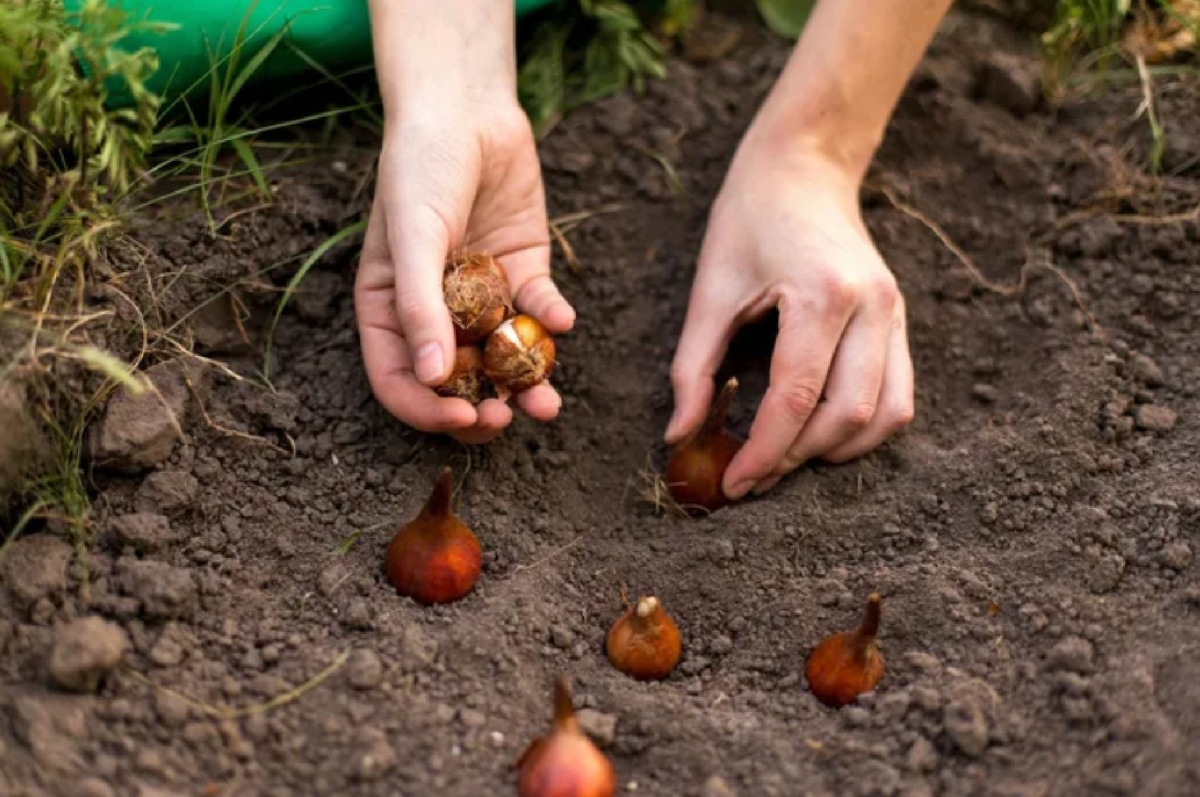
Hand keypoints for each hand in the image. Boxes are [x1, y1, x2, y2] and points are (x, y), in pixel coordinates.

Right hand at [354, 101, 574, 445]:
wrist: (467, 110)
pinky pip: (538, 312)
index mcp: (390, 311)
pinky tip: (562, 319)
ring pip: (503, 357)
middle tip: (507, 419)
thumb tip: (432, 378)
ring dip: (526, 385)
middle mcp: (435, 312)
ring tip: (548, 404)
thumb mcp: (412, 237)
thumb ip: (419, 307)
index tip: (462, 416)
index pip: (401, 381)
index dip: (427, 409)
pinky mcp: (523, 273)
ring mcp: (481, 297)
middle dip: (481, 408)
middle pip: (455, 382)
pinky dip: (551, 321)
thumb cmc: (419, 168)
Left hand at [665, 143, 913, 499]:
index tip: (732, 484)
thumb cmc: (748, 221)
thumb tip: (679, 437)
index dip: (763, 451)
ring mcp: (895, 315)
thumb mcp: (709, 290)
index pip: (797, 398)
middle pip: (847, 416)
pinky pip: (898, 398)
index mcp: (823, 294)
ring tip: (783, 459)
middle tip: (750, 477)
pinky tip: (818, 435)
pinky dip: (862, 430)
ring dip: (835, 452)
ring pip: (885, 416)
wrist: (803, 169)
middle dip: (795, 458)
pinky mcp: (901, 322)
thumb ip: (693, 368)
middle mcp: (873, 307)